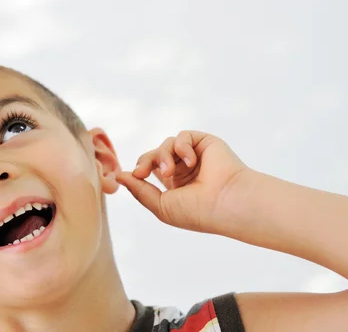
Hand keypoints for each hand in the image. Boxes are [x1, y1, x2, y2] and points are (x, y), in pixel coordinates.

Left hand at [116, 131, 248, 232]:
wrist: (227, 203)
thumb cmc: (197, 211)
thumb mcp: (161, 205)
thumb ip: (139, 190)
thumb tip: (120, 176)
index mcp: (175, 185)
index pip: (149, 169)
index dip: (139, 169)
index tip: (135, 176)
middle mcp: (184, 169)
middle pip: (154, 154)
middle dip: (146, 161)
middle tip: (143, 172)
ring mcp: (195, 155)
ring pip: (166, 144)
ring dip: (163, 156)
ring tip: (171, 172)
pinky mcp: (205, 142)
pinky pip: (182, 136)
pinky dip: (181, 147)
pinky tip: (189, 161)